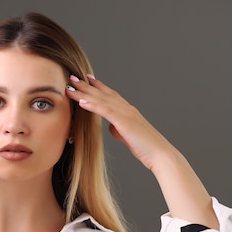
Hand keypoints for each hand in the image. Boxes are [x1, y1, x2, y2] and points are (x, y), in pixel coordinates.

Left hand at [66, 74, 218, 228]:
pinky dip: (92, 105)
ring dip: (84, 92)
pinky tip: (81, 102)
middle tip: (73, 77)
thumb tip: (111, 127)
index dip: (98, 86)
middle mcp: (127, 108)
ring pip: (101, 99)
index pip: (110, 95)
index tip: (87, 78)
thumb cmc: (146, 148)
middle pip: (103, 93)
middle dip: (86, 85)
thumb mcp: (129, 136)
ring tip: (71, 86)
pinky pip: (105, 111)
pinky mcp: (125, 122)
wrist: (160, 154)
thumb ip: (119, 129)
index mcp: (128, 111)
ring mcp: (126, 113)